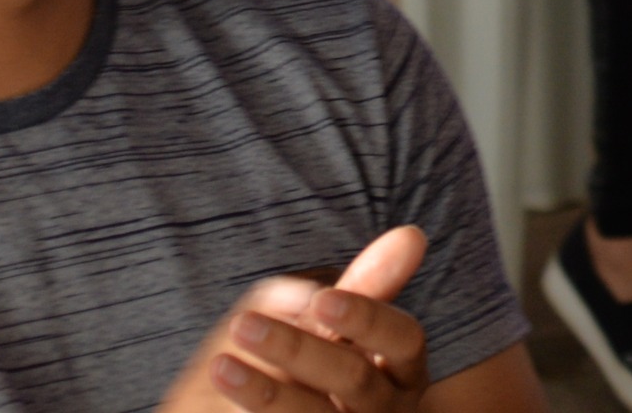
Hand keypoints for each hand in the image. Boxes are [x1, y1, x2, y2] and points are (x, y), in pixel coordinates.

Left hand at [160, 224, 431, 410]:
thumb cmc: (312, 366)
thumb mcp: (334, 325)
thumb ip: (366, 285)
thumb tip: (411, 236)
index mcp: (402, 370)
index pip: (404, 339)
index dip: (367, 318)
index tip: (322, 298)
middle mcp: (385, 407)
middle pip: (354, 379)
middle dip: (298, 349)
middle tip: (243, 324)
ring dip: (265, 392)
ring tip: (220, 365)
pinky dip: (257, 410)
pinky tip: (227, 390)